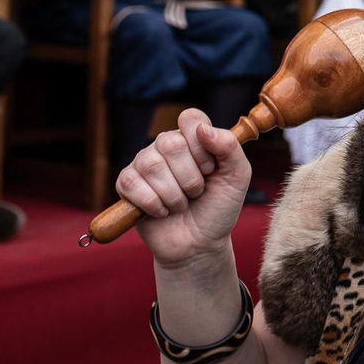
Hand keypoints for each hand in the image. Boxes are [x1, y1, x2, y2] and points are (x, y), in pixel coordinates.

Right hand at [117, 108, 250, 266]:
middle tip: (197, 192)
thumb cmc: (219, 208)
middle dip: (190, 176)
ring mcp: (144, 163)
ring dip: (174, 194)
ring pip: (152, 165)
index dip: (201, 146)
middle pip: (171, 143)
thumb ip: (230, 148)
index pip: (190, 119)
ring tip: (182, 204)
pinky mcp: (126, 185)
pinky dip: (154, 204)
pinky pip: (131, 183)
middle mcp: (166, 146)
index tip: (210, 168)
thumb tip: (203, 128)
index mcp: (193, 138)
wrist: (199, 244)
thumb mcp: (237, 177)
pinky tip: (163, 211)